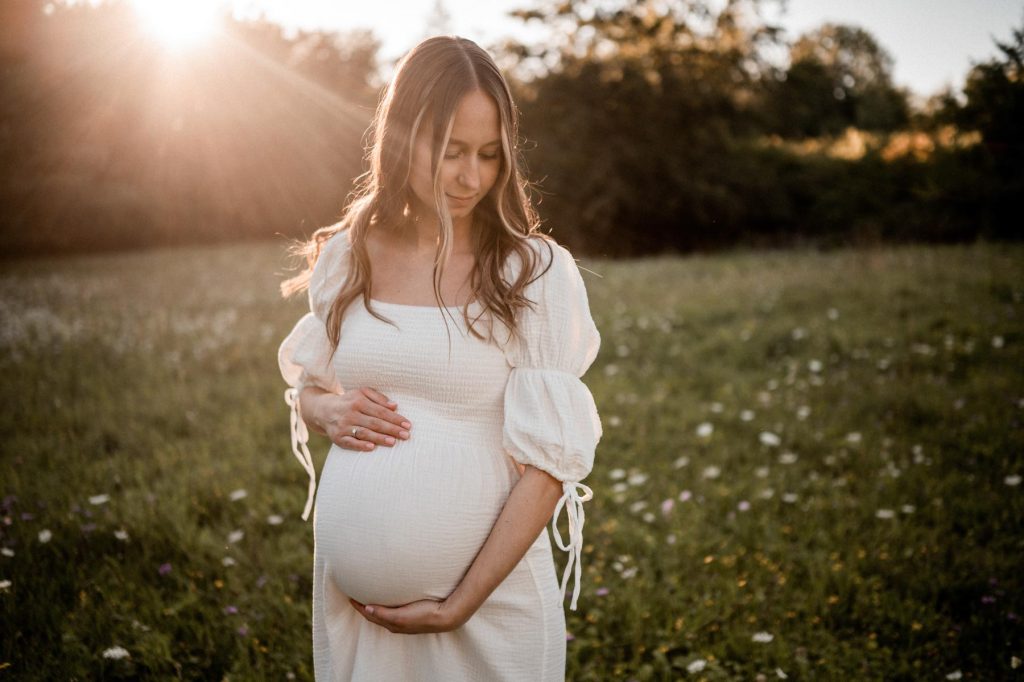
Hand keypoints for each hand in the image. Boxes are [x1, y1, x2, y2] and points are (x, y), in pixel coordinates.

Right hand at [305, 387, 410, 450]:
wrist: (324, 410)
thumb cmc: (350, 401)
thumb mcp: (362, 393)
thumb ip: (379, 398)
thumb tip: (395, 406)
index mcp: (358, 401)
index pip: (381, 411)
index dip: (395, 418)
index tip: (408, 424)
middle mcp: (350, 413)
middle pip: (375, 422)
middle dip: (392, 429)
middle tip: (406, 435)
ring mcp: (344, 426)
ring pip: (364, 433)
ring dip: (379, 438)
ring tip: (393, 442)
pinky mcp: (338, 438)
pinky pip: (350, 442)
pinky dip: (360, 445)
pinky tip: (372, 447)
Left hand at [348, 597, 466, 633]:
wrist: (446, 616)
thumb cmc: (424, 615)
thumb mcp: (400, 616)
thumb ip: (383, 613)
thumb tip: (367, 608)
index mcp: (392, 623)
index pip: (370, 614)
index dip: (358, 606)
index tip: (349, 596)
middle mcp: (396, 622)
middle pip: (375, 614)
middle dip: (364, 606)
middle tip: (355, 595)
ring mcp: (404, 619)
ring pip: (384, 612)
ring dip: (374, 605)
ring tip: (368, 595)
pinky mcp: (412, 613)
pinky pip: (393, 609)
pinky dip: (385, 604)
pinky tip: (389, 598)